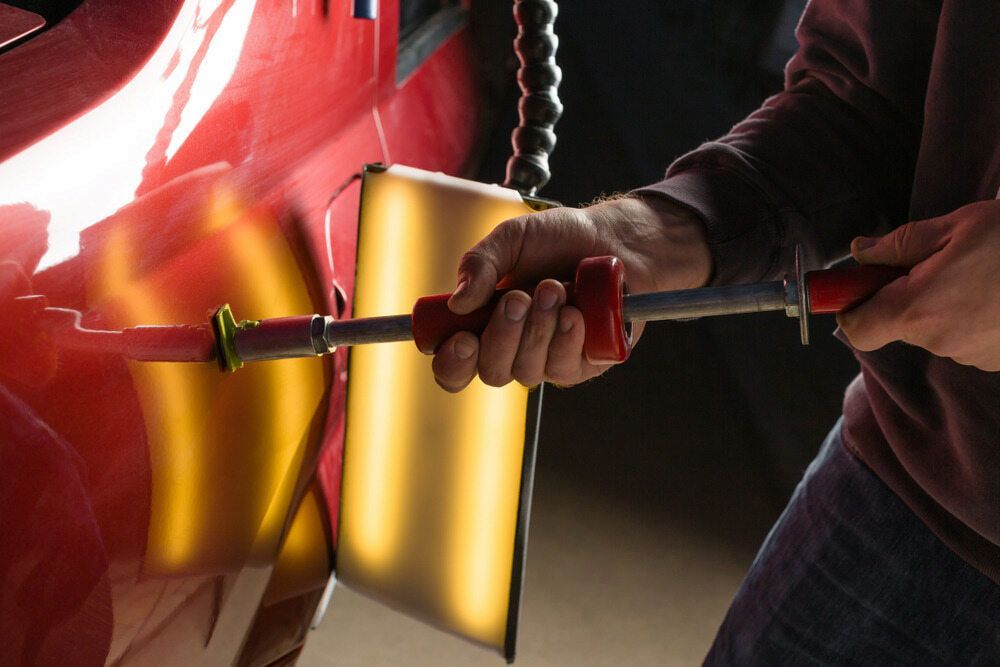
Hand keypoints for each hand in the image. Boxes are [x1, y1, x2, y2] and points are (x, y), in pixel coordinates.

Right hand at [432, 195, 711, 390]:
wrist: (613, 239)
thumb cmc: (560, 239)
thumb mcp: (512, 239)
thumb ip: (480, 264)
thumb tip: (457, 304)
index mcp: (484, 323)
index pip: (455, 365)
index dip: (452, 363)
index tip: (464, 338)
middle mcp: (512, 349)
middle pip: (492, 371)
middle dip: (504, 334)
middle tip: (520, 297)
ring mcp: (546, 360)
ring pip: (528, 371)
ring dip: (539, 327)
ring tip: (555, 288)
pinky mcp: (580, 365)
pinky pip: (562, 369)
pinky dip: (566, 338)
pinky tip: (575, 313)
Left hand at [837, 200, 999, 371]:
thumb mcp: (957, 227)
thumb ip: (900, 244)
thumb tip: (860, 254)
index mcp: (918, 310)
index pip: (856, 330)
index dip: (852, 308)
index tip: (860, 287)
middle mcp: (939, 342)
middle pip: (898, 324)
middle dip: (907, 295)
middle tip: (938, 261)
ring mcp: (971, 356)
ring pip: (935, 330)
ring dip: (945, 304)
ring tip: (982, 273)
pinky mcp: (995, 362)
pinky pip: (967, 338)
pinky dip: (973, 317)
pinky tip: (997, 292)